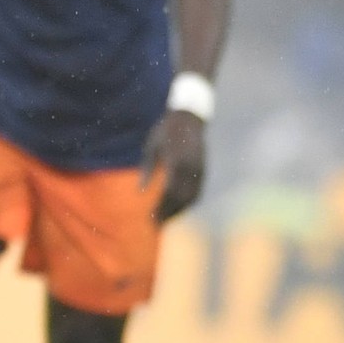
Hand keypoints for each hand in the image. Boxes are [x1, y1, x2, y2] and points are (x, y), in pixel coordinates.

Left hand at [140, 108, 207, 223]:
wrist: (188, 118)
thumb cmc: (164, 132)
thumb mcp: (151, 148)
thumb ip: (147, 170)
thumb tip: (140, 192)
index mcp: (176, 162)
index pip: (168, 192)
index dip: (160, 207)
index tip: (150, 217)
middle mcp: (191, 168)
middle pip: (180, 198)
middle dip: (168, 213)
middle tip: (155, 224)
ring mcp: (199, 170)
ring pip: (191, 197)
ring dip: (179, 211)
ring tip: (165, 221)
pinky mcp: (203, 170)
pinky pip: (197, 191)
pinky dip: (188, 203)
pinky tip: (178, 210)